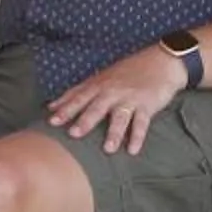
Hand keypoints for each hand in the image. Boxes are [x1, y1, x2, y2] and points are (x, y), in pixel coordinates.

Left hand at [45, 45, 187, 155]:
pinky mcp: (147, 104)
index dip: (65, 108)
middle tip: (73, 134)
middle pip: (96, 107)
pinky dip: (137, 136)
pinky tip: (132, 150)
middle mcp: (112, 91)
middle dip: (84, 120)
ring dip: (113, 133)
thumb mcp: (102, 78)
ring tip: (107, 149)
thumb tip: (53, 106)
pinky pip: (141, 123)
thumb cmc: (128, 72)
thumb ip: (79, 92)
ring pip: (120, 117)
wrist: (161, 61)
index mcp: (99, 84)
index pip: (79, 97)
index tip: (50, 121)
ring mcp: (130, 98)